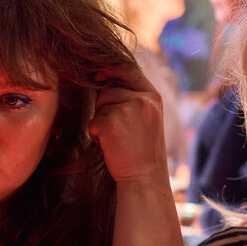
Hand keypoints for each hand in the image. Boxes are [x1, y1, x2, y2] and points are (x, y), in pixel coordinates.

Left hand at [87, 64, 169, 183]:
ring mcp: (128, 110)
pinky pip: (93, 122)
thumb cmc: (142, 151)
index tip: (96, 74)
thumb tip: (102, 79)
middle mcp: (142, 100)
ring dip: (101, 121)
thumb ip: (132, 98)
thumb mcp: (146, 118)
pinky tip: (111, 146)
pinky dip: (96, 135)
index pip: (128, 68)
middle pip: (108, 90)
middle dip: (104, 107)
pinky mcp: (112, 123)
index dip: (109, 67)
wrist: (145, 178)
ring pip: (100, 105)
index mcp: (152, 96)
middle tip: (118, 130)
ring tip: (117, 138)